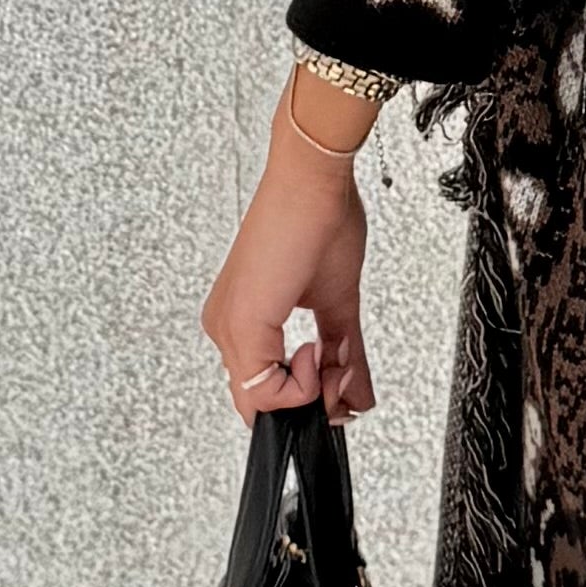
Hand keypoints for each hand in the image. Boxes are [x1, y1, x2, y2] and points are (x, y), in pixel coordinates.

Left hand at [202, 107, 377, 420]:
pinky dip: (300, 384)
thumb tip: (358, 397)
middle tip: (342, 378)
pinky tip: (318, 347)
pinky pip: (263, 389)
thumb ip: (346, 357)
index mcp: (244, 322)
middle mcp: (227, 327)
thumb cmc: (317, 221)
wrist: (313, 181)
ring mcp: (229, 326)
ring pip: (261, 403)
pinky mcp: (240, 322)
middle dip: (313, 402)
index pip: (266, 393)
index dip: (308, 400)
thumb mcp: (338, 304)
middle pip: (262, 405)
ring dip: (310, 392)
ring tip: (333, 357)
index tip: (340, 383)